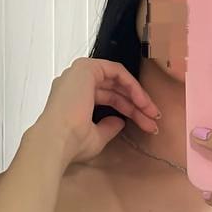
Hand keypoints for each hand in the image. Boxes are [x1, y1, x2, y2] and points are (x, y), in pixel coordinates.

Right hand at [33, 57, 160, 166]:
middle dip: (137, 105)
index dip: (130, 111)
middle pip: (115, 90)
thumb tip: (120, 122)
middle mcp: (75, 83)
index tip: (147, 125)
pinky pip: (116, 71)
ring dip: (137, 95)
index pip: (109, 98)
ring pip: (117, 80)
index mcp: (74, 98)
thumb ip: (108, 127)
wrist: (57, 140)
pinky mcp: (86, 68)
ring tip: (152, 113)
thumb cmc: (72, 143)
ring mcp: (79, 73)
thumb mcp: (96, 137)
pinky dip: (131, 84)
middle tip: (154, 120)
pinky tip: (142, 100)